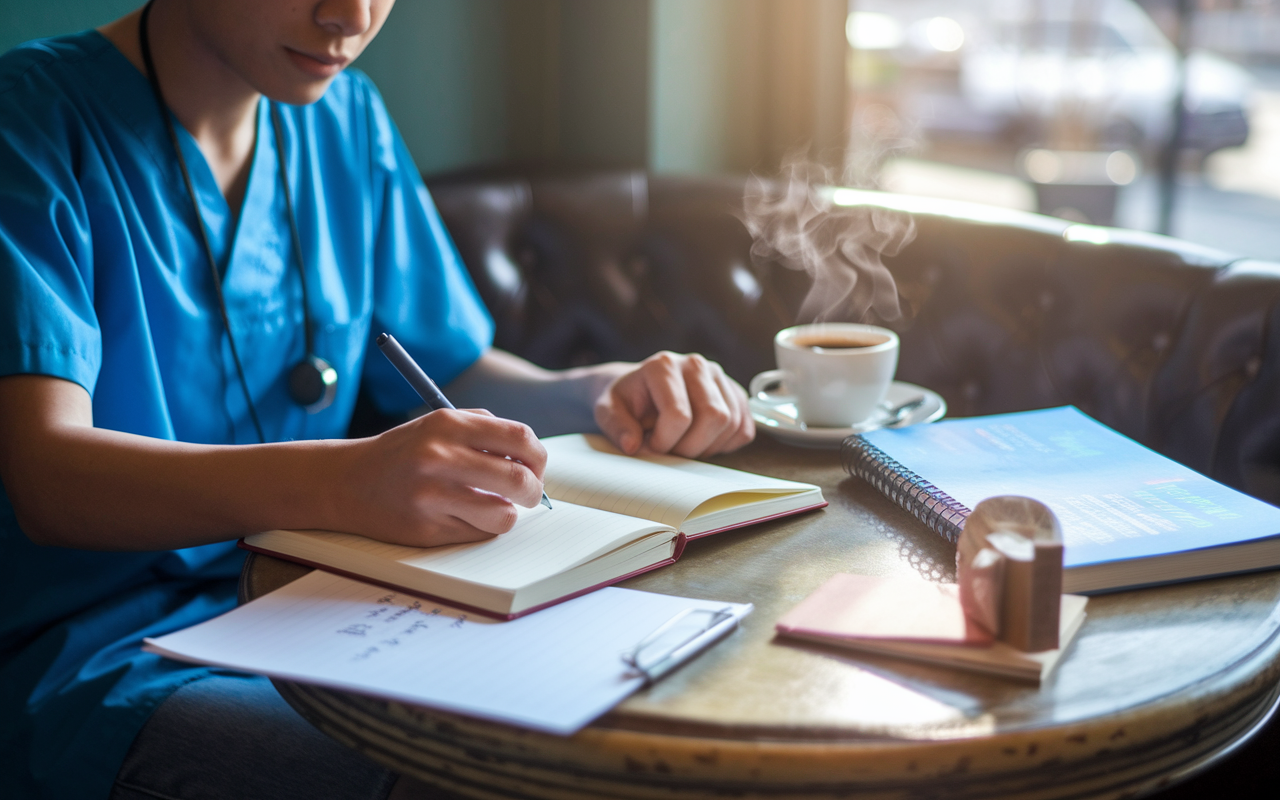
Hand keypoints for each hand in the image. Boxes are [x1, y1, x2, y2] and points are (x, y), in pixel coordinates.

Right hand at [337, 408, 546, 547]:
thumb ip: (485, 432)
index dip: (538, 457)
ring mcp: (432, 495)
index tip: (534, 468)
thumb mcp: (439, 425)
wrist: (346, 481)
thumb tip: (533, 458)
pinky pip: (477, 534)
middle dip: (532, 491)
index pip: (520, 438)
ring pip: (503, 516)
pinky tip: (463, 517)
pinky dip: (481, 528)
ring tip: (494, 508)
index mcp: (448, 424)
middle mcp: (440, 457)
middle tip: (527, 495)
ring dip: (507, 515)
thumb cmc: (404, 452)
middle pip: (518, 479)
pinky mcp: (426, 528)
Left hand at [593, 352, 754, 457]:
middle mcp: (696, 364)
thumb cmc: (625, 401)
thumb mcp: (607, 410)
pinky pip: (744, 429)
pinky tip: (701, 441)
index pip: (679, 415)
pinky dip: (725, 445)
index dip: (665, 442)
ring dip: (707, 448)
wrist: (641, 390)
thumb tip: (632, 445)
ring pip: (731, 424)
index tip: (650, 445)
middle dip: (691, 447)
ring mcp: (720, 377)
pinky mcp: (735, 393)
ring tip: (682, 444)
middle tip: (670, 450)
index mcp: (664, 365)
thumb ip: (615, 426)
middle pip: (714, 418)